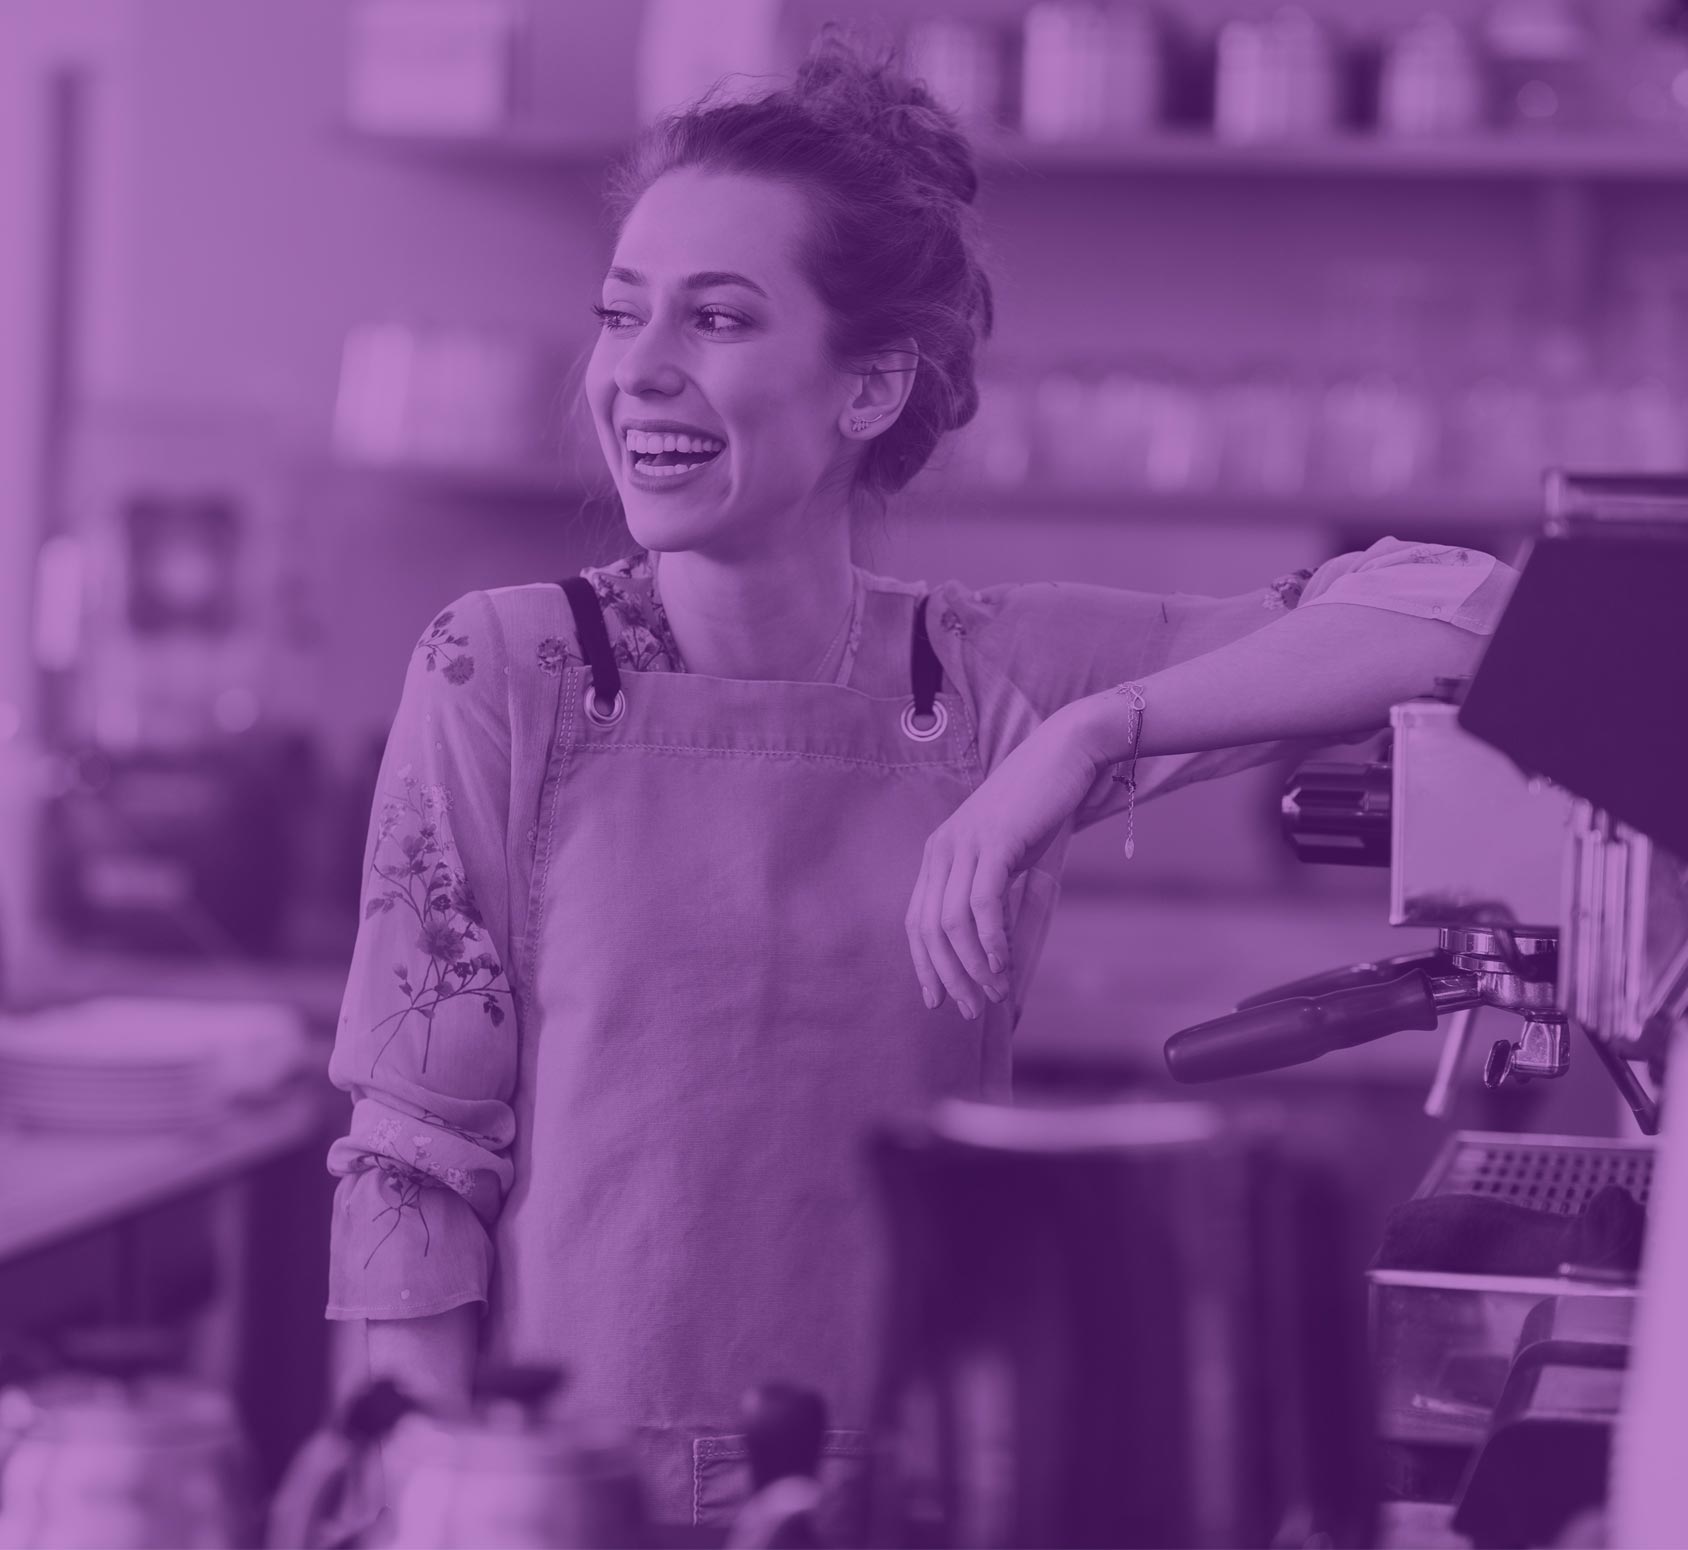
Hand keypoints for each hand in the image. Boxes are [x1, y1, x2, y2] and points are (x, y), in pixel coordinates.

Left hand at [906, 705, 1103, 1018]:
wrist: (1067, 753)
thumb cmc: (1043, 808)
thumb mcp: (1013, 858)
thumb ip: (1000, 898)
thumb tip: (997, 950)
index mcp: (939, 852)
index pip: (916, 920)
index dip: (923, 964)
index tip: (937, 1001)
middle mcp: (942, 848)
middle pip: (929, 928)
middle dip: (948, 977)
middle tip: (972, 1012)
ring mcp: (965, 842)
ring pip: (952, 922)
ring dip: (973, 967)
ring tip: (994, 995)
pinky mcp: (995, 841)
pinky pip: (982, 904)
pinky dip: (991, 941)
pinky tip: (1002, 966)